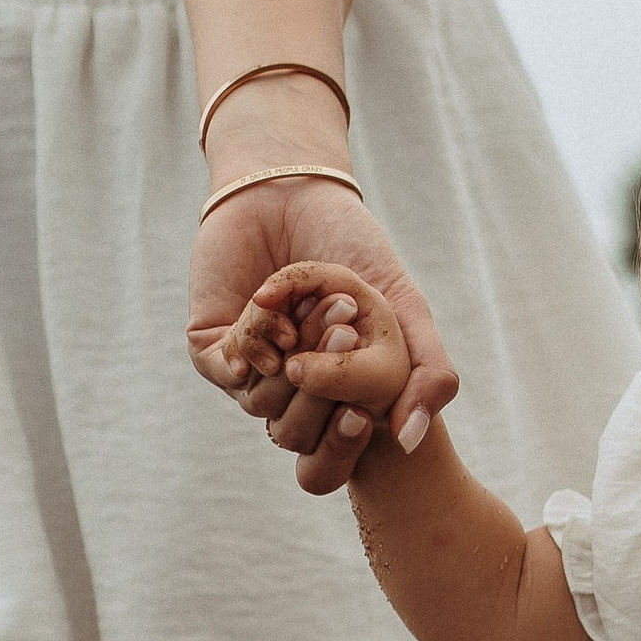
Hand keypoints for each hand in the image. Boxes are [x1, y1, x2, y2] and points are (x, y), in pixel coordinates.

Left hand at [185, 172, 455, 496]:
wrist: (290, 191)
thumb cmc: (353, 246)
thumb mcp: (405, 308)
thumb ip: (428, 372)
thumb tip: (412, 442)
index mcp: (338, 392)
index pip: (339, 449)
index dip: (350, 436)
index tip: (365, 410)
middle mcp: (291, 391)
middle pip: (299, 433)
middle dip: (325, 386)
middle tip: (346, 328)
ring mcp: (249, 372)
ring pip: (265, 406)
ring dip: (294, 357)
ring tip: (314, 304)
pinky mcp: (211, 348)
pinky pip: (231, 370)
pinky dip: (254, 340)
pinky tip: (268, 301)